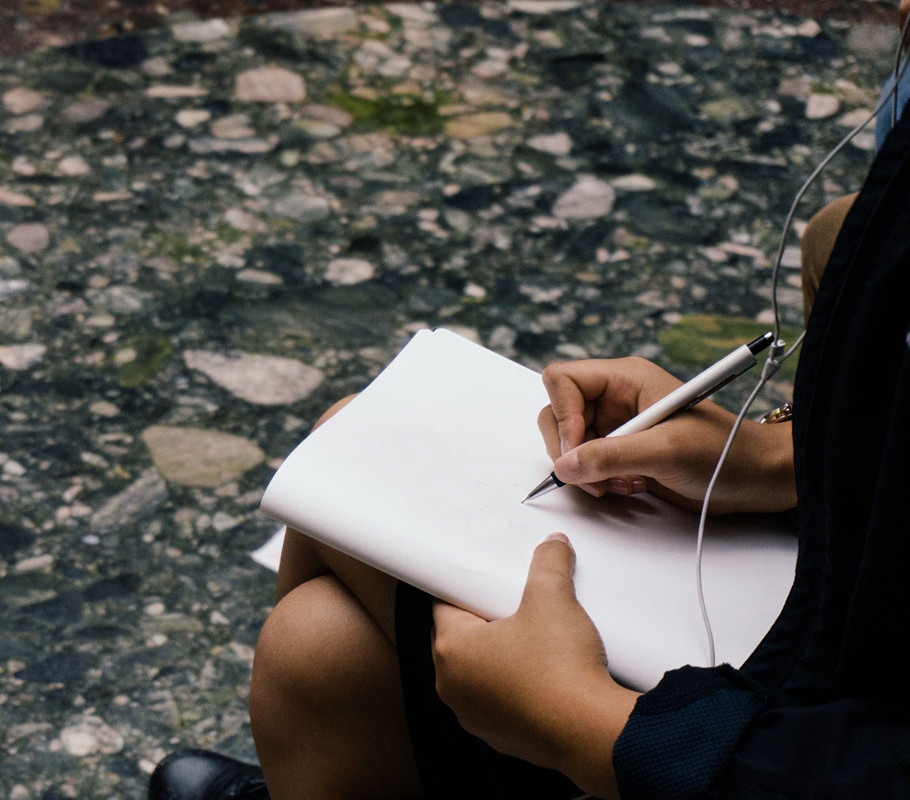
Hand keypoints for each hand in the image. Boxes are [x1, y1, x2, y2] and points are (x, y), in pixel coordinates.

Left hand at [431, 534, 638, 798]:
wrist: (591, 732)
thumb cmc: (560, 671)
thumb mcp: (552, 598)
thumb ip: (548, 563)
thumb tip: (552, 545)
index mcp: (452, 651)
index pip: (444, 603)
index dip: (467, 585)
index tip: (484, 578)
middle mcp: (454, 687)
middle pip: (463, 636)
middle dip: (487, 617)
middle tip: (514, 602)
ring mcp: (476, 716)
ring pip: (481, 670)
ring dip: (501, 653)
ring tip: (534, 635)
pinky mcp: (502, 735)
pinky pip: (501, 698)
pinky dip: (517, 683)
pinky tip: (544, 671)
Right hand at [538, 358, 796, 513]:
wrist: (755, 478)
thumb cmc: (723, 452)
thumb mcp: (666, 451)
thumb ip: (610, 456)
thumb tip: (564, 466)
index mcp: (626, 378)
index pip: (563, 381)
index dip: (562, 416)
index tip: (576, 451)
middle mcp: (615, 398)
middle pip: (558, 414)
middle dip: (572, 450)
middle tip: (595, 477)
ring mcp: (617, 426)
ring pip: (570, 444)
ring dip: (587, 471)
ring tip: (622, 484)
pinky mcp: (622, 452)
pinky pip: (587, 464)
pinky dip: (599, 482)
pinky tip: (630, 486)